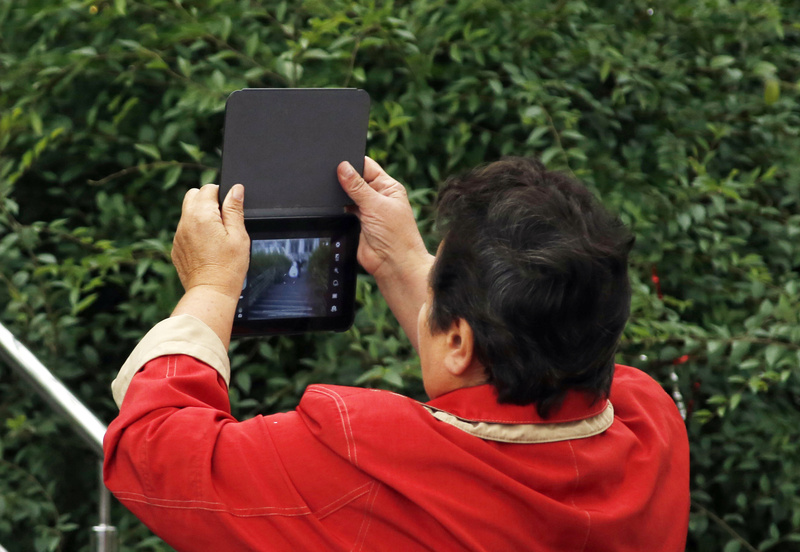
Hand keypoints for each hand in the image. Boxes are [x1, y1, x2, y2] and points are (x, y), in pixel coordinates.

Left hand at [171, 184, 249, 299]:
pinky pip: (184, 229)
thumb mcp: (238, 236)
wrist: (211, 292)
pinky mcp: (176, 247)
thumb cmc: (228, 267)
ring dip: (201, 216)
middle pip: (193, 195)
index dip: (222, 195)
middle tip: (222, 219)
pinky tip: (207, 247)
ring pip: (187, 212)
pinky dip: (194, 231)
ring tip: (215, 235)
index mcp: (202, 216)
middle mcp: (186, 222)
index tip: (230, 210)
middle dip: (208, 201)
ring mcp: (178, 235)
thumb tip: (235, 189)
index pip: (208, 189)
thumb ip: (234, 209)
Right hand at [337, 158, 429, 280]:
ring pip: (349, 195)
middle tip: (333, 178)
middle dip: (345, 179)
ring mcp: (368, 210)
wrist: (393, 265)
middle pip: (356, 180)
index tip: (339, 161)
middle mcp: (379, 197)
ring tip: (336, 196)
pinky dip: (339, 207)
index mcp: (389, 187)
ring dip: (342, 195)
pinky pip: (345, 209)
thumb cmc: (396, 236)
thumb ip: (357, 186)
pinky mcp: (358, 223)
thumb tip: (343, 167)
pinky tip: (335, 206)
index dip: (354, 163)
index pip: (368, 166)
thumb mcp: (376, 205)